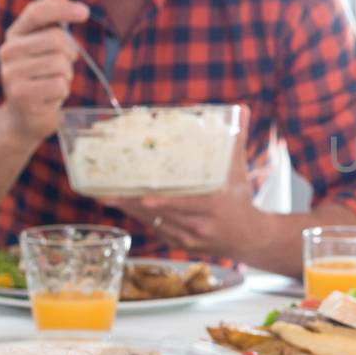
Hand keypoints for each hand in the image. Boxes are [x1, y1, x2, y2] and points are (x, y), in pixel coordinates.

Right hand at [0, 0, 88, 143]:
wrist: (25, 116)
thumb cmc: (42, 76)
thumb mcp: (47, 46)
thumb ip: (52, 20)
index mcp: (15, 34)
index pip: (36, 12)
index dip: (62, 10)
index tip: (85, 13)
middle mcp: (7, 51)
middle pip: (56, 39)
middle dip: (69, 54)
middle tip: (63, 66)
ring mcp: (10, 74)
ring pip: (60, 64)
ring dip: (66, 75)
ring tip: (53, 82)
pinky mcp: (20, 95)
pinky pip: (59, 85)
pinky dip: (62, 92)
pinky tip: (50, 96)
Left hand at [105, 111, 264, 263]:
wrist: (249, 239)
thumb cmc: (241, 201)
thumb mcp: (240, 172)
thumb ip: (236, 142)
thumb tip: (243, 109)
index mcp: (215, 206)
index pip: (186, 204)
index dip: (164, 203)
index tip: (144, 197)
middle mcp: (200, 225)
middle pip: (161, 215)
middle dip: (132, 204)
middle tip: (106, 194)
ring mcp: (189, 238)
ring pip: (154, 223)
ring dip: (130, 211)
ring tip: (107, 198)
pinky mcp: (180, 245)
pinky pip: (156, 230)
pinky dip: (140, 218)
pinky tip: (125, 207)